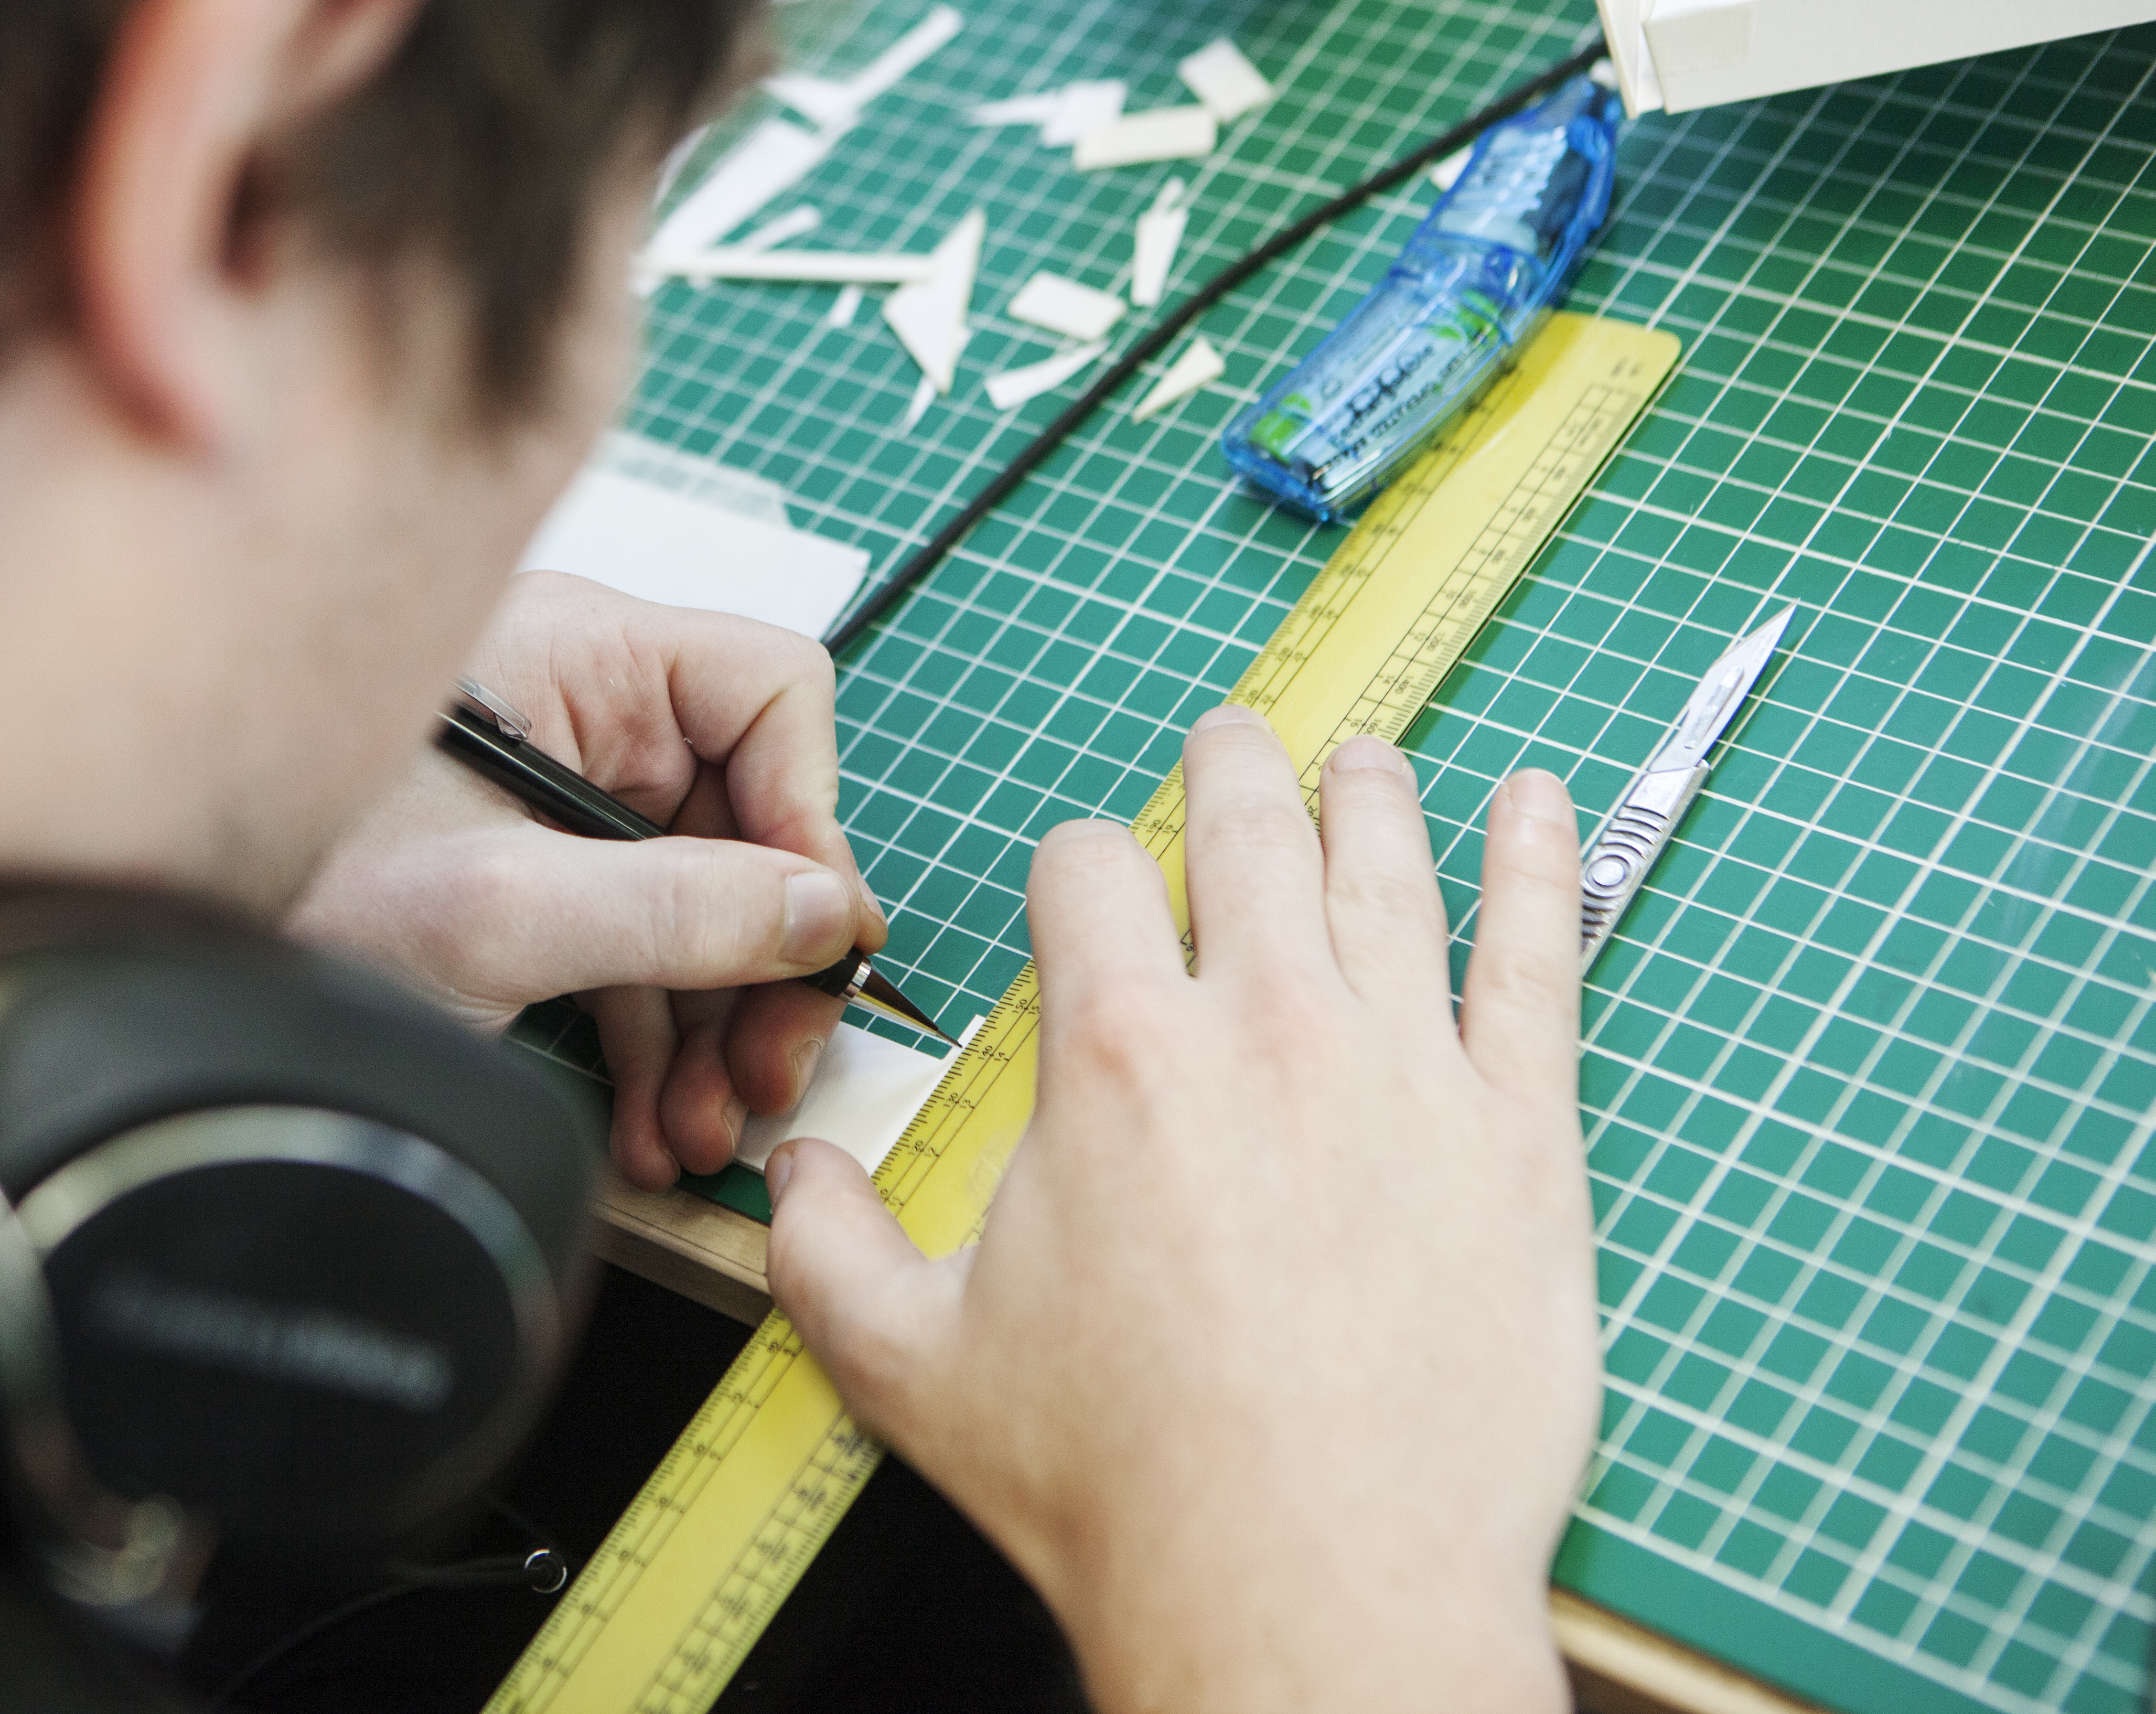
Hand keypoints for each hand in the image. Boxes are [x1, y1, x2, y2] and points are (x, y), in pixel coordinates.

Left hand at [291, 571, 887, 1186]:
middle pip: (747, 814)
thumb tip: (817, 913)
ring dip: (716, 1024)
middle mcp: (580, 711)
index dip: (808, 816)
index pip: (770, 692)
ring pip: (700, 897)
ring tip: (705, 1130)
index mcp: (578, 656)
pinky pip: (636, 942)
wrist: (157, 953)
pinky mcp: (529, 877)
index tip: (810, 940)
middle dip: (764, 959)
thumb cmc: (295, 897)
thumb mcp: (499, 913)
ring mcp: (557, 798)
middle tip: (772, 1073)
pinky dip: (656, 1036)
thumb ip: (672, 908)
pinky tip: (659, 1123)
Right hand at [764, 707, 1596, 1713]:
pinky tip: (1538, 808)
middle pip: (1250, 827)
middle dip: (1231, 771)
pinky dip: (1542, 865)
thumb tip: (788, 1175)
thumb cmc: (1125, 1483)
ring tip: (1364, 758)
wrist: (1311, 1585)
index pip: (1091, 872)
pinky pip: (1539, 958)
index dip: (1081, 864)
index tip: (1090, 890)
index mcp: (1118, 1059)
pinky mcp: (1521, 1135)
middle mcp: (1266, 1028)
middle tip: (1235, 746)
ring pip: (1388, 868)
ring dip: (1369, 793)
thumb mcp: (907, 1365)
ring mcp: (1405, 1069)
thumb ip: (824, 1247)